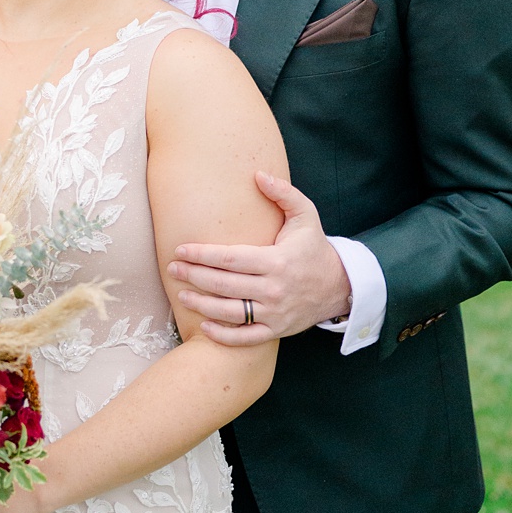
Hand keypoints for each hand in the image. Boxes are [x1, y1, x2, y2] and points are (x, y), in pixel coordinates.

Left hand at [168, 170, 350, 344]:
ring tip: (181, 294)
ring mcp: (275, 312)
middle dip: (193, 276)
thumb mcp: (306, 215)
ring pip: (229, 312)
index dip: (202, 254)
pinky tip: (204, 324)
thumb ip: (283, 193)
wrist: (339, 285)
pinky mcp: (276, 330)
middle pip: (224, 284)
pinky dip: (222, 334)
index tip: (181, 249)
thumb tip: (258, 175)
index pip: (231, 259)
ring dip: (201, 304)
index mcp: (278, 261)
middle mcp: (274, 289)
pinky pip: (244, 337)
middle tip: (173, 269)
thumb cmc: (314, 247)